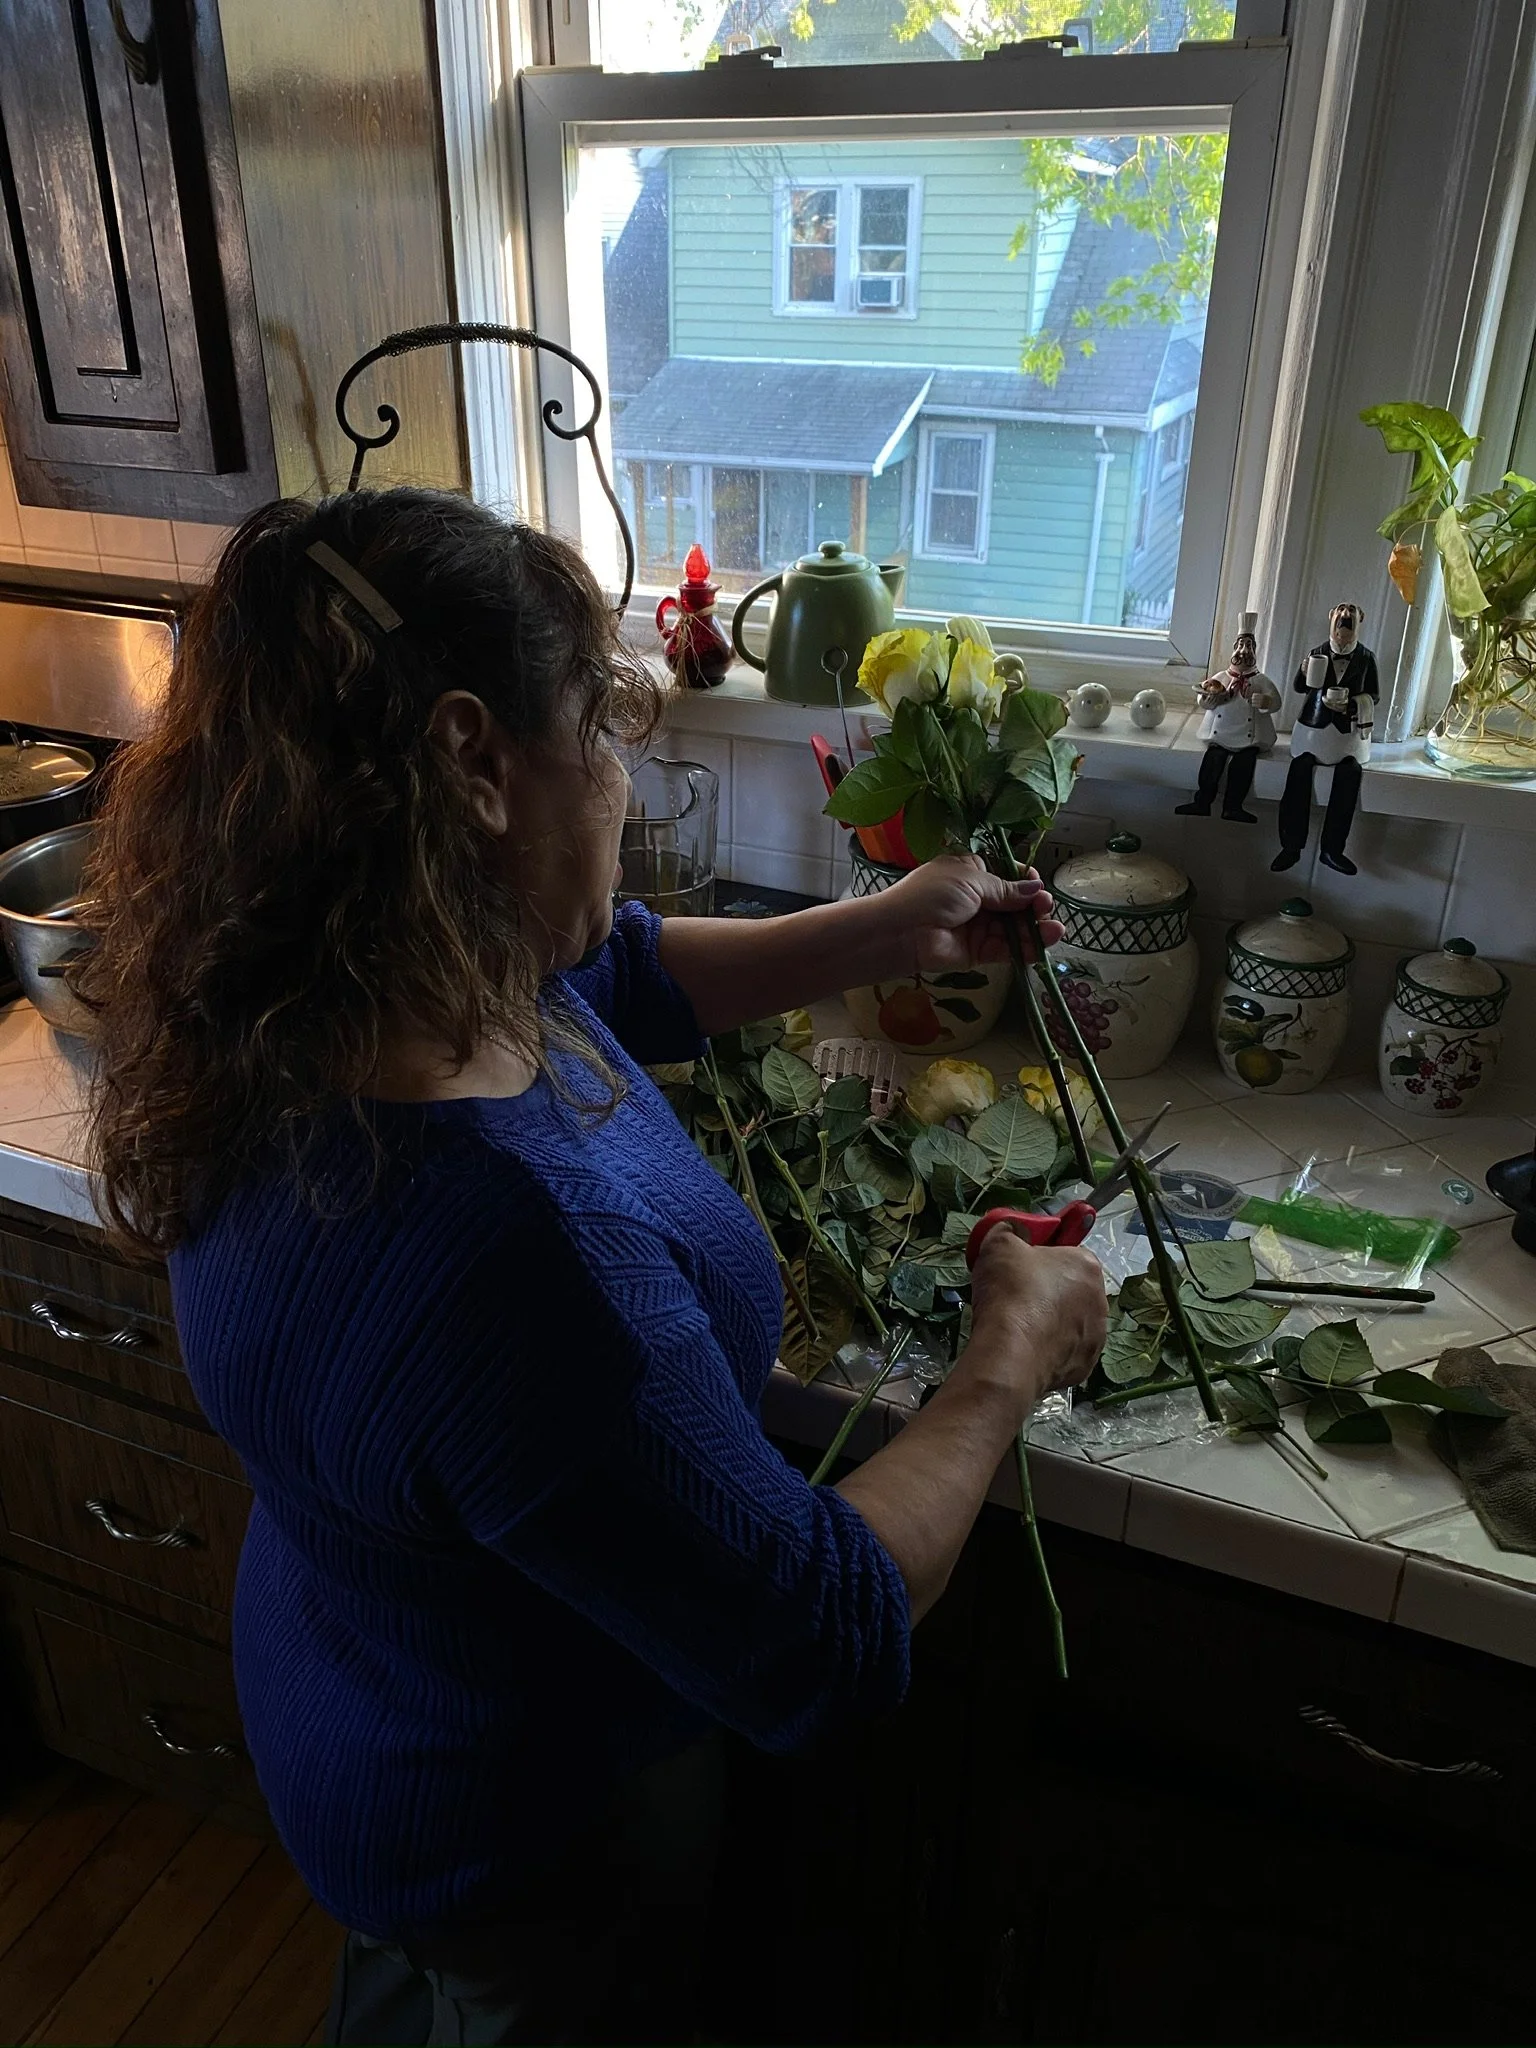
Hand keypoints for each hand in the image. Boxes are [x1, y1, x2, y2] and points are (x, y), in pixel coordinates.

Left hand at [880, 853, 1063, 977]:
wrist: (902, 931)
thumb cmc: (932, 894)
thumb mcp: (971, 880)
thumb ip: (1005, 889)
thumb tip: (1036, 888)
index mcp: (972, 872)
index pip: (1007, 875)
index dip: (1025, 880)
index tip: (1037, 884)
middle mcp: (978, 898)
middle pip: (1016, 903)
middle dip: (1034, 905)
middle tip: (1045, 907)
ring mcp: (979, 926)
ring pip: (1015, 928)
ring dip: (1036, 929)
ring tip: (1054, 929)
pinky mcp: (979, 952)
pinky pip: (1007, 949)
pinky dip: (1026, 948)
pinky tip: (1043, 943)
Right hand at [959, 1228, 1106, 1422]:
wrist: (1009, 1354)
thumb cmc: (1010, 1292)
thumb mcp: (998, 1244)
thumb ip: (1008, 1230)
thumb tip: (1012, 1229)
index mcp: (1086, 1265)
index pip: (1068, 1253)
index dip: (1041, 1258)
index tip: (1020, 1267)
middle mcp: (1101, 1300)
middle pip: (1072, 1289)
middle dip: (1048, 1292)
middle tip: (1016, 1297)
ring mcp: (1097, 1336)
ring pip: (1071, 1322)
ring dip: (1050, 1322)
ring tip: (1018, 1326)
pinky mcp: (1085, 1366)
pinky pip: (1066, 1352)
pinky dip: (1049, 1350)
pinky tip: (1026, 1349)